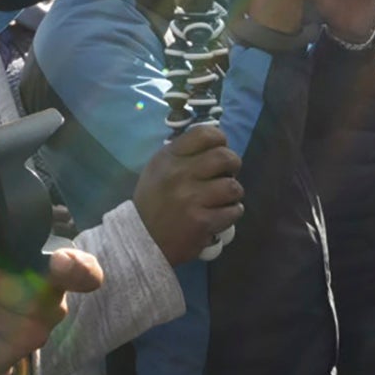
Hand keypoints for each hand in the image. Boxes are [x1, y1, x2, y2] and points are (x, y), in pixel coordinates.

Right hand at [133, 122, 245, 264]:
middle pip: (225, 157)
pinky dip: (231, 213)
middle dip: (233, 166)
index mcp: (169, 158)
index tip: (219, 152)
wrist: (142, 241)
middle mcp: (179, 174)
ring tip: (223, 199)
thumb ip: (184, 154)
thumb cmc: (154, 202)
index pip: (205, 134)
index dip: (220, 141)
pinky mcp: (202, 222)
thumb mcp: (159, 169)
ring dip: (233, 194)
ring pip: (233, 187)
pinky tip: (220, 216)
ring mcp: (191, 199)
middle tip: (227, 176)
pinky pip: (233, 211)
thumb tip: (217, 145)